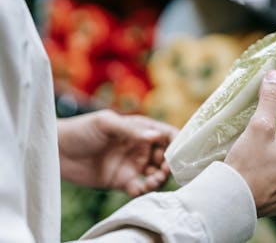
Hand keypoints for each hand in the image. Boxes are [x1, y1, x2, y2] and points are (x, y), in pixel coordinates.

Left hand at [58, 110, 177, 196]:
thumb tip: (155, 136)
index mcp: (140, 129)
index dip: (177, 142)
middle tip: (165, 170)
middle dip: (170, 164)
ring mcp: (132, 164)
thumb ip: (131, 130)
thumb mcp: (106, 123)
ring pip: (156, 173)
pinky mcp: (123, 181)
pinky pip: (141, 188)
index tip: (180, 152)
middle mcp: (140, 146)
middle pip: (166, 156)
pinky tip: (140, 188)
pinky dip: (145, 190)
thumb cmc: (81, 130)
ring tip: (153, 180)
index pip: (166, 134)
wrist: (57, 151)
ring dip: (160, 178)